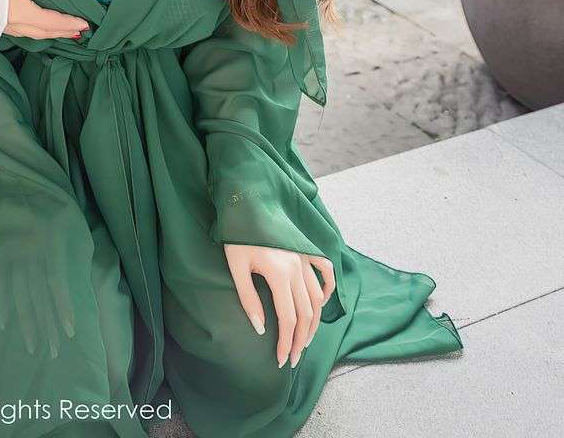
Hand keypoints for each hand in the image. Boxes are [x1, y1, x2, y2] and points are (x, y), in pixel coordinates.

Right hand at [0, 215, 75, 357]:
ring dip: (26, 322)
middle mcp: (30, 249)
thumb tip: (80, 282)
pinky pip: (0, 281)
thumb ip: (77, 254)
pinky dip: (1, 302)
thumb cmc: (58, 205)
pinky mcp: (1, 252)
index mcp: (50, 240)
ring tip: (31, 347)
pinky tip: (4, 324)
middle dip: (46, 325)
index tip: (70, 332)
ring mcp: (13, 252)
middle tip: (53, 353)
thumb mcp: (75, 225)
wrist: (23, 181)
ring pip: (20, 293)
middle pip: (38, 294)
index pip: (55, 280)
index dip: (62, 306)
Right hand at [5, 0, 90, 40]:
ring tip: (60, 30)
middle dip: (62, 32)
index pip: (52, 23)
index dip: (70, 24)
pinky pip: (19, 30)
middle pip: (42, 32)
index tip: (86, 25)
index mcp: (20, 13)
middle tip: (78, 31)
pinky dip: (33, 29)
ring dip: (48, 32)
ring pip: (30, 33)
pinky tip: (34, 24)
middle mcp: (10, 23)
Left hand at [224, 243, 334, 368]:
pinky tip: (322, 304)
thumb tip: (261, 329)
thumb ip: (249, 299)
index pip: (289, 319)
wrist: (246, 202)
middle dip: (301, 341)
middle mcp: (297, 267)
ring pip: (317, 299)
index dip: (287, 343)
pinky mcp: (306, 250)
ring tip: (305, 341)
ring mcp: (304, 258)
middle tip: (293, 359)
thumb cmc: (237, 235)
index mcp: (280, 273)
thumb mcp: (236, 267)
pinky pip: (325, 271)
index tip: (281, 360)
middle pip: (306, 314)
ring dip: (314, 323)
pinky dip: (327, 289)